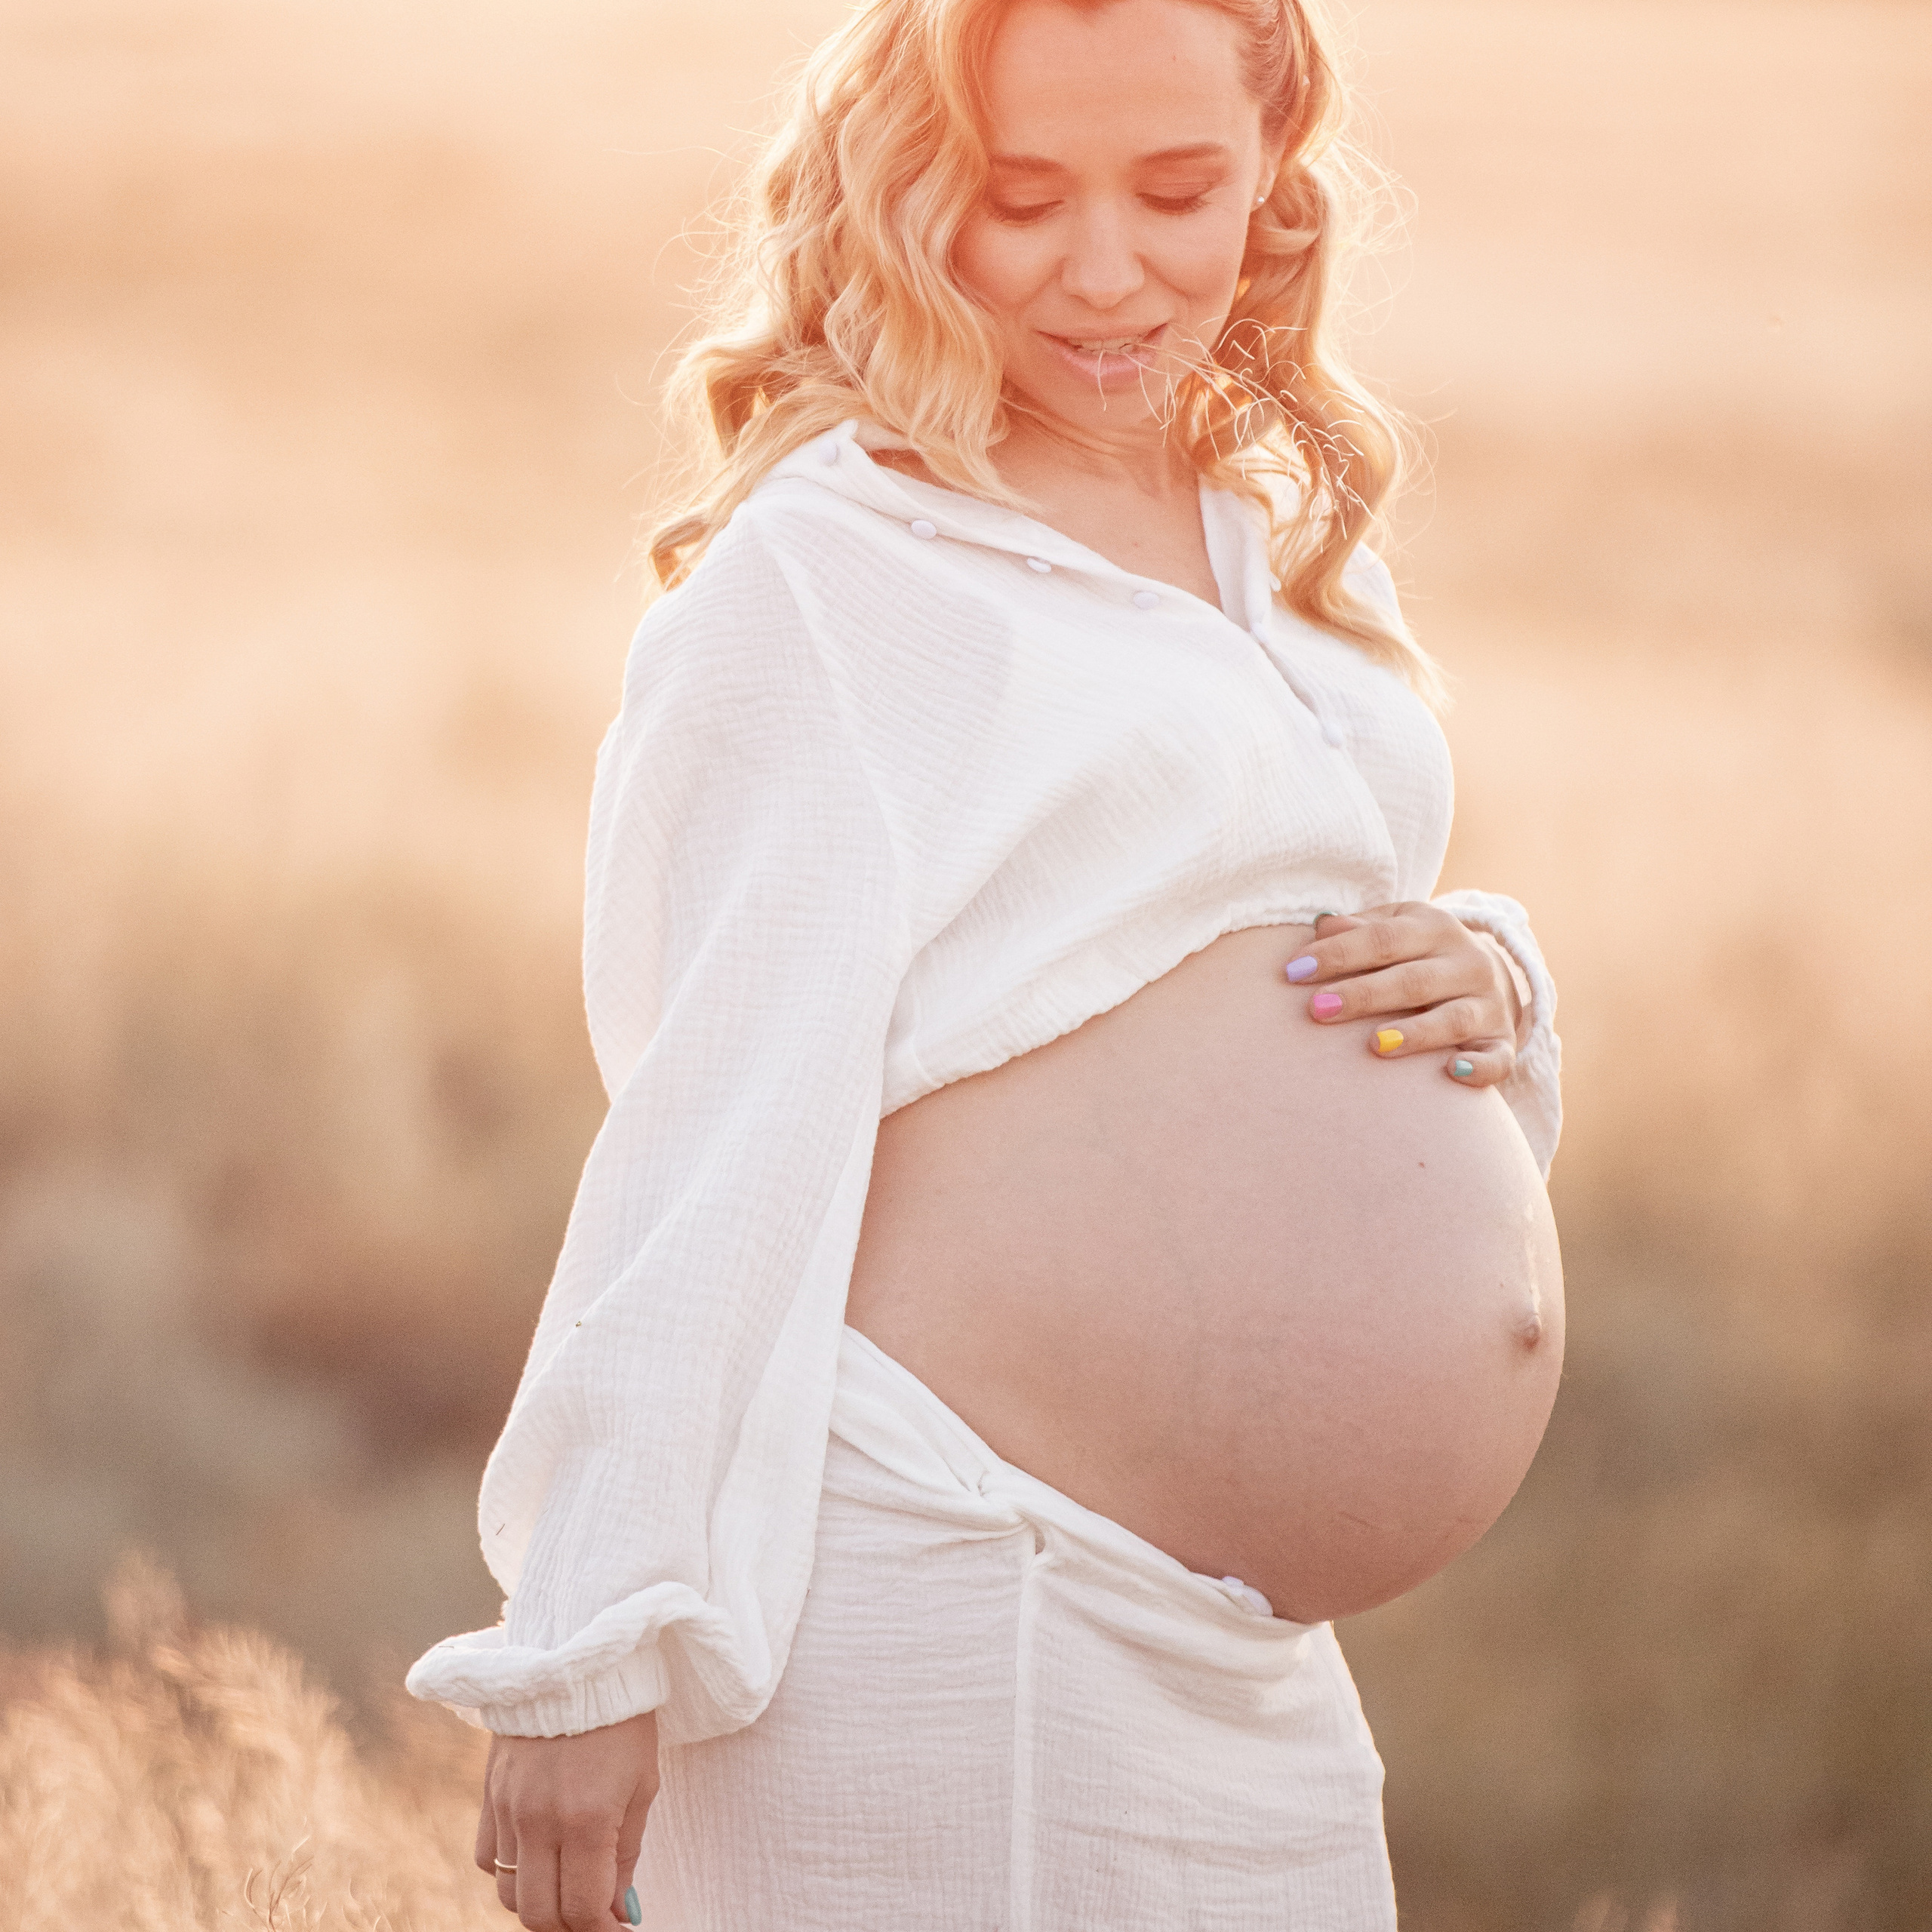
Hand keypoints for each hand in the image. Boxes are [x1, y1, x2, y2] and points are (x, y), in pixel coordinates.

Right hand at [475, 1710, 658, 1929]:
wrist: (582, 1660)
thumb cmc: (624, 1721)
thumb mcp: (643, 1786)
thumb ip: (626, 1855)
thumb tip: (618, 1912)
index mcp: (585, 1818)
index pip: (582, 1909)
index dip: (603, 1931)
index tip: (620, 1929)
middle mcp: (538, 1819)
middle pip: (539, 1914)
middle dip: (571, 1926)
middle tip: (595, 1913)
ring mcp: (507, 1807)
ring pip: (507, 1893)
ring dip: (539, 1902)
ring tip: (568, 1886)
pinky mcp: (489, 1792)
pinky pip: (486, 1858)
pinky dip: (509, 1871)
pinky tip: (538, 1855)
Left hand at [1284, 903, 1526, 1087]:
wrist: (1487, 974)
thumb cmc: (1418, 953)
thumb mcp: (1395, 928)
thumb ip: (1360, 930)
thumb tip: (1321, 927)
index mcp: (1436, 928)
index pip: (1383, 939)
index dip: (1338, 954)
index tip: (1293, 972)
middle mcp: (1468, 962)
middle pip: (1413, 980)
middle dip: (1364, 995)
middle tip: (1317, 1011)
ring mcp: (1489, 1003)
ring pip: (1453, 1018)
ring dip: (1415, 1033)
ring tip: (1374, 1046)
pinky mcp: (1503, 1041)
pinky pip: (1497, 1057)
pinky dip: (1479, 1067)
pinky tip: (1451, 1072)